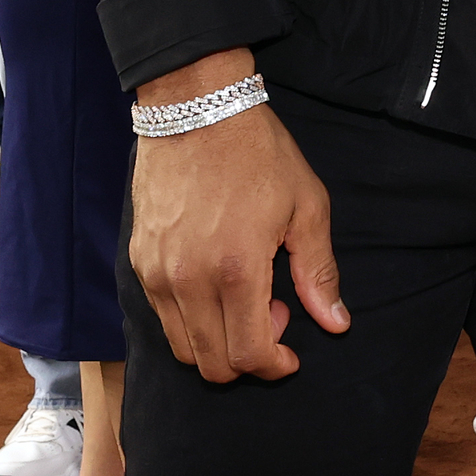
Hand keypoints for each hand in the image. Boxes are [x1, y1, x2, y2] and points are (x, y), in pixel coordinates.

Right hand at [124, 80, 349, 383]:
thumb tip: (336, 324)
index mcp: (236, 270)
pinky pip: (162, 316)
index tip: (290, 354)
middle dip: (248, 358)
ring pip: (182, 348)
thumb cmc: (258, 154)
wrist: (196, 109)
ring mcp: (157, 272)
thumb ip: (318, 273)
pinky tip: (216, 284)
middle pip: (212, 365)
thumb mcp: (306, 207)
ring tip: (244, 299)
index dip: (274, 366)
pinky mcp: (139, 260)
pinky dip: (191, 320)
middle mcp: (189, 280)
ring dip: (217, 343)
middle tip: (272, 316)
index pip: (248, 355)